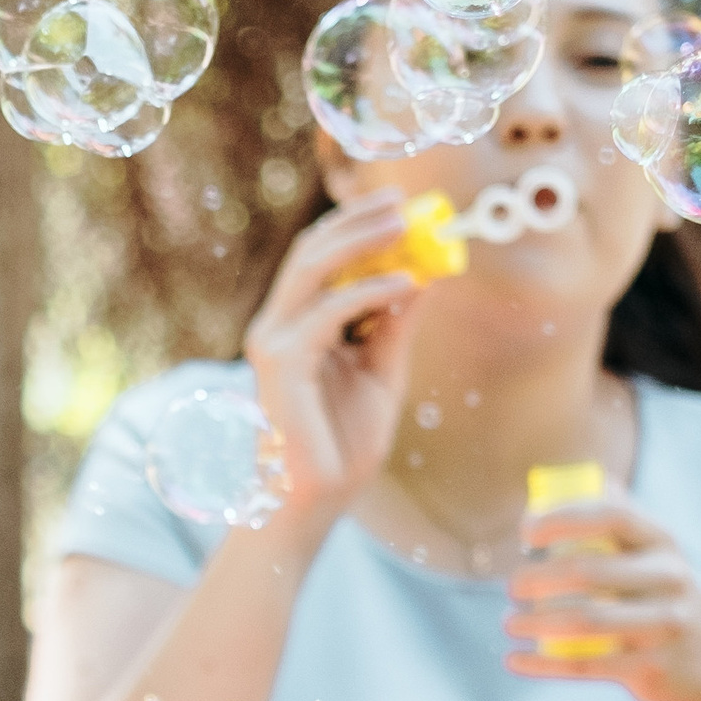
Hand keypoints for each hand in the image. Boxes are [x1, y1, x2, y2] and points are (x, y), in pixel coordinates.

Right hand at [241, 192, 429, 519]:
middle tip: (403, 204)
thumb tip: (426, 273)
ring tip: (405, 226)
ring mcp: (274, 343)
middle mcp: (277, 326)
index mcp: (295, 325)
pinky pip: (330, 312)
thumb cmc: (344, 440)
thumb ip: (396, 323)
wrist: (317, 496)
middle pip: (311, 251)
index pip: (318, 258)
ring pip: (312, 269)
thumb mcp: (383, 369)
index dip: (355, 225)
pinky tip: (407, 284)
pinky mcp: (282, 364)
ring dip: (361, 240)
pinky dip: (370, 291)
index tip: (400, 206)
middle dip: (357, 220)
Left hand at [504, 490, 700, 700]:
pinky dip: (544, 664)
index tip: (526, 532)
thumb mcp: (656, 556)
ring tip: (510, 622)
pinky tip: (515, 659)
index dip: (563, 518)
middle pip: (588, 572)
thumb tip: (592, 479)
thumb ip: (627, 519)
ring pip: (586, 621)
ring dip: (536, 621)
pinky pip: (587, 666)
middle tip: (513, 586)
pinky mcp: (652, 667)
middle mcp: (670, 578)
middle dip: (537, 577)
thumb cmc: (664, 599)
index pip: (611, 516)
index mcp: (663, 543)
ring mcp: (665, 624)